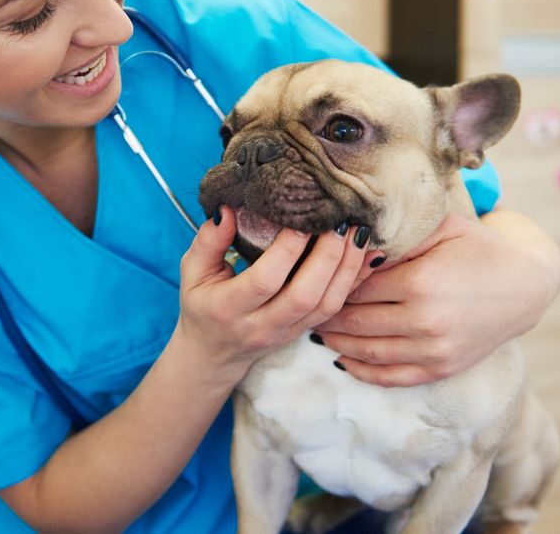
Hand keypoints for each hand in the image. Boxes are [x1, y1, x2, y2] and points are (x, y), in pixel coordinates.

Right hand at [175, 206, 370, 380]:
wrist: (214, 353)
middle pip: (304, 294)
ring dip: (347, 267)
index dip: (288, 248)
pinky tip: (366, 254)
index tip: (302, 216)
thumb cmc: (203, 304)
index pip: (265, 279)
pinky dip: (355, 281)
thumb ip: (208, 240)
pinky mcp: (304, 332)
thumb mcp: (193, 271)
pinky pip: (336, 309)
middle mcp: (260, 325)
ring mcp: (286, 332)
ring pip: (327, 305)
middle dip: (327, 255)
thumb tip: (228, 208)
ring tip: (357, 231)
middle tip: (339, 220)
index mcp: (228, 308)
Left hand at [314, 211, 559, 386]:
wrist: (525, 286)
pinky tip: (342, 360)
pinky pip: (391, 376)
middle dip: (326, 314)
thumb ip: (395, 235)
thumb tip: (349, 241)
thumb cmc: (476, 248)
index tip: (314, 277)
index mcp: (419, 281)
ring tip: (316, 330)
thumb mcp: (439, 228)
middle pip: (355, 321)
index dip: (332, 282)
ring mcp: (434, 350)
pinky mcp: (441, 368)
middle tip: (305, 306)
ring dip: (336, 342)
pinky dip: (361, 371)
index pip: (355, 286)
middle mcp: (425, 320)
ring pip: (366, 351)